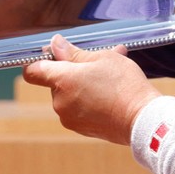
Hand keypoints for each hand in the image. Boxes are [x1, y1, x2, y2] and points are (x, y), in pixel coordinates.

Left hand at [23, 34, 160, 144]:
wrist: (142, 119)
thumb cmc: (123, 85)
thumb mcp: (101, 58)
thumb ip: (73, 52)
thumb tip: (55, 44)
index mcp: (62, 81)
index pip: (33, 71)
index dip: (39, 60)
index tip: (53, 55)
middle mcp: (60, 102)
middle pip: (56, 82)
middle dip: (74, 71)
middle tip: (98, 63)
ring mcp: (69, 118)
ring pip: (70, 94)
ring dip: (84, 84)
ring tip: (110, 77)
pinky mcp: (81, 128)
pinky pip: (79, 108)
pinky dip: (89, 100)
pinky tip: (110, 93)